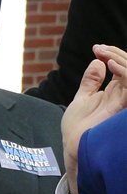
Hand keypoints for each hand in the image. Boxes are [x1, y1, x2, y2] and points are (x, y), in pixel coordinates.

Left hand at [62, 45, 126, 193]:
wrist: (71, 145)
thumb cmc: (76, 126)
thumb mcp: (83, 96)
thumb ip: (91, 81)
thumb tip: (98, 61)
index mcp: (115, 93)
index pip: (124, 67)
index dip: (113, 54)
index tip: (96, 48)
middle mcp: (122, 97)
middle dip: (117, 53)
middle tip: (99, 49)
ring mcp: (123, 104)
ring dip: (123, 61)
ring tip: (106, 55)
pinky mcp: (121, 110)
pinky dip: (125, 73)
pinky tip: (111, 65)